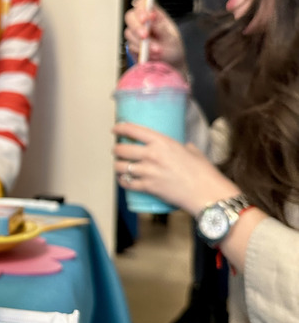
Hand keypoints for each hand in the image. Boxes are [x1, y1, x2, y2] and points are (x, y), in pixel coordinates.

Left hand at [113, 122, 240, 214]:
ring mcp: (148, 172)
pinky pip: (127, 183)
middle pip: (122, 149)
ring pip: (121, 167)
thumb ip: (183, 147)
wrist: (206, 193)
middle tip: (117, 151)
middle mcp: (151, 155)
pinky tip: (124, 179)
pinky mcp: (148, 187)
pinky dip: (123, 181)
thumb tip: (183, 147)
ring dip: (117, 166)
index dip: (121, 128)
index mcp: (162, 142)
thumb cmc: (203, 173)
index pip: (134, 130)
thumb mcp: (192, 151)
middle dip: (116, 150)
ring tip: (120, 166)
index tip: (115, 130)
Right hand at [124, 0, 186, 72]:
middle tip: (145, 36)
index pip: (143, 4)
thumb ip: (162, 29)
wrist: (170, 65)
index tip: (147, 18)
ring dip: (141, 42)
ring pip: (129, 33)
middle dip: (137, 26)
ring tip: (156, 50)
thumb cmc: (173, 49)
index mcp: (155, 15)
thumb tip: (152, 21)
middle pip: (130, 16)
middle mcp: (143, 23)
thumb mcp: (172, 38)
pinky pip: (130, 46)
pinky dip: (140, 50)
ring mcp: (136, 34)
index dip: (142, 8)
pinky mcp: (132, 45)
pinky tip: (150, 54)